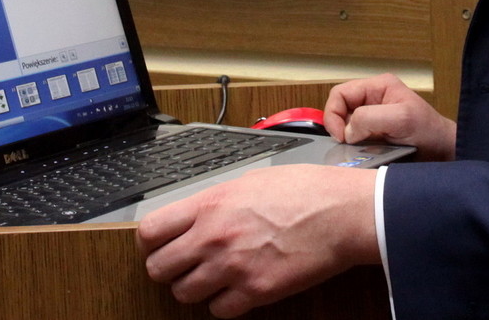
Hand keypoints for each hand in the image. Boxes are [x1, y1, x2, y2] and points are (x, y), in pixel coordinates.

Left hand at [137, 165, 379, 317]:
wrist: (339, 213)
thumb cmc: (303, 191)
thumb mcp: (249, 181)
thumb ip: (216, 201)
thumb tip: (196, 216)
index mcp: (210, 204)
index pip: (150, 231)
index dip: (149, 243)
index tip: (157, 246)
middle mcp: (214, 236)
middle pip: (159, 268)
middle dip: (168, 269)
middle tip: (182, 265)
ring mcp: (233, 267)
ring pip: (184, 294)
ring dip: (194, 288)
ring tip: (210, 278)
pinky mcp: (255, 291)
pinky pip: (218, 311)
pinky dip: (222, 305)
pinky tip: (235, 290)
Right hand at [324, 74, 456, 160]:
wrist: (443, 153)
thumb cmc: (429, 132)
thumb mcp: (401, 119)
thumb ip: (370, 118)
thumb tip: (347, 130)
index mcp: (378, 86)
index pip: (341, 93)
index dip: (334, 113)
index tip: (341, 136)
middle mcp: (373, 98)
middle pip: (340, 108)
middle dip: (340, 127)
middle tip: (347, 145)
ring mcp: (373, 117)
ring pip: (345, 125)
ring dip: (348, 139)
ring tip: (357, 150)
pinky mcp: (374, 134)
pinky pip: (354, 139)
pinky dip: (354, 147)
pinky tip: (363, 153)